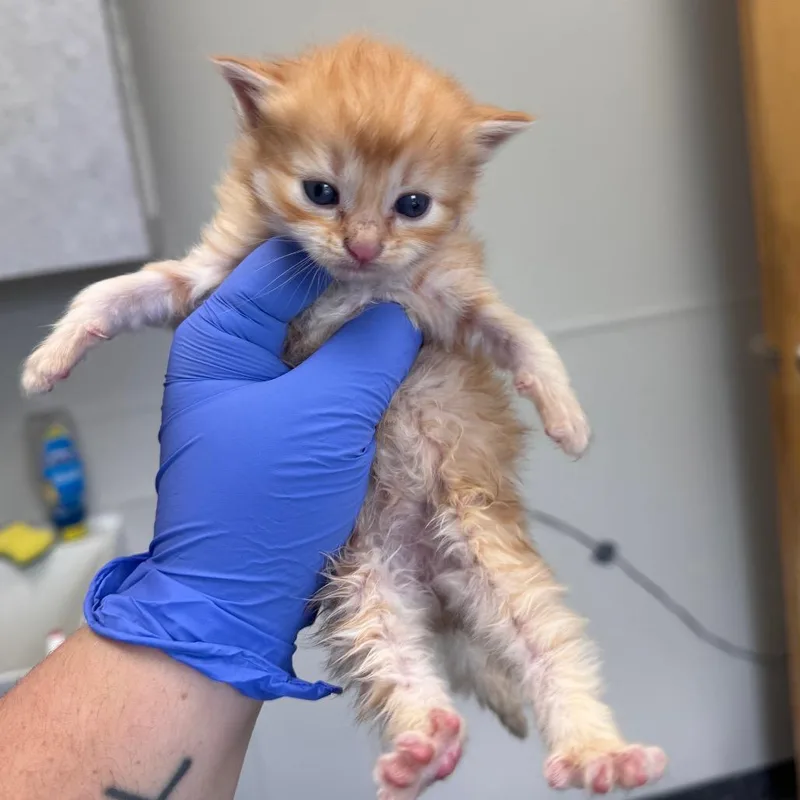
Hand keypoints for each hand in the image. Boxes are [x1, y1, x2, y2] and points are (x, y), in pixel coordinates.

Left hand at [84, 238, 420, 700]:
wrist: (237, 598)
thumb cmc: (264, 504)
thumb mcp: (324, 413)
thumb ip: (368, 350)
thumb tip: (401, 313)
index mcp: (219, 335)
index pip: (287, 264)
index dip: (349, 258)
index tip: (406, 263)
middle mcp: (233, 354)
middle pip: (304, 299)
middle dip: (362, 297)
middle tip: (420, 290)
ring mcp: (257, 391)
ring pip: (320, 341)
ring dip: (365, 338)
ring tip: (418, 324)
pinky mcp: (283, 425)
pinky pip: (326, 382)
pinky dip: (360, 375)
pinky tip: (398, 369)